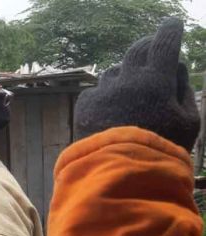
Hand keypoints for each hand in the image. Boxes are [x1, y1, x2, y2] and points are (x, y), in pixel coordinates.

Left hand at [74, 18, 199, 149]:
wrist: (116, 173)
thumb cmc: (160, 151)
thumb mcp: (188, 124)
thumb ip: (184, 92)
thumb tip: (177, 70)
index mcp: (156, 81)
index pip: (164, 45)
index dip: (170, 31)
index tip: (172, 24)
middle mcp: (127, 80)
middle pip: (136, 50)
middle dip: (147, 44)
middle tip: (152, 45)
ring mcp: (103, 91)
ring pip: (115, 72)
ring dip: (125, 75)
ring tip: (131, 92)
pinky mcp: (84, 104)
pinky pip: (97, 92)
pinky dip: (105, 97)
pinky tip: (109, 114)